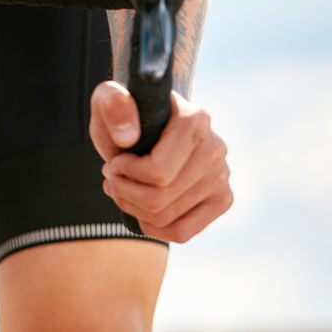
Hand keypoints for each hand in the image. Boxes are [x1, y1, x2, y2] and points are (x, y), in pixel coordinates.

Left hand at [89, 81, 233, 242]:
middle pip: (159, 199)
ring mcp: (222, 177)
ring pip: (166, 218)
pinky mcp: (222, 200)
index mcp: (195, 120)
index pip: (158, 172)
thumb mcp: (108, 99)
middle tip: (111, 176)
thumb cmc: (126, 114)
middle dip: (123, 191)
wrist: (147, 122)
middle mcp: (216, 149)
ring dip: (131, 207)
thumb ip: (112, 104)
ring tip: (120, 187)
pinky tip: (137, 207)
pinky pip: (182, 232)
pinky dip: (151, 227)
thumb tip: (127, 137)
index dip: (124, 173)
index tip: (114, 161)